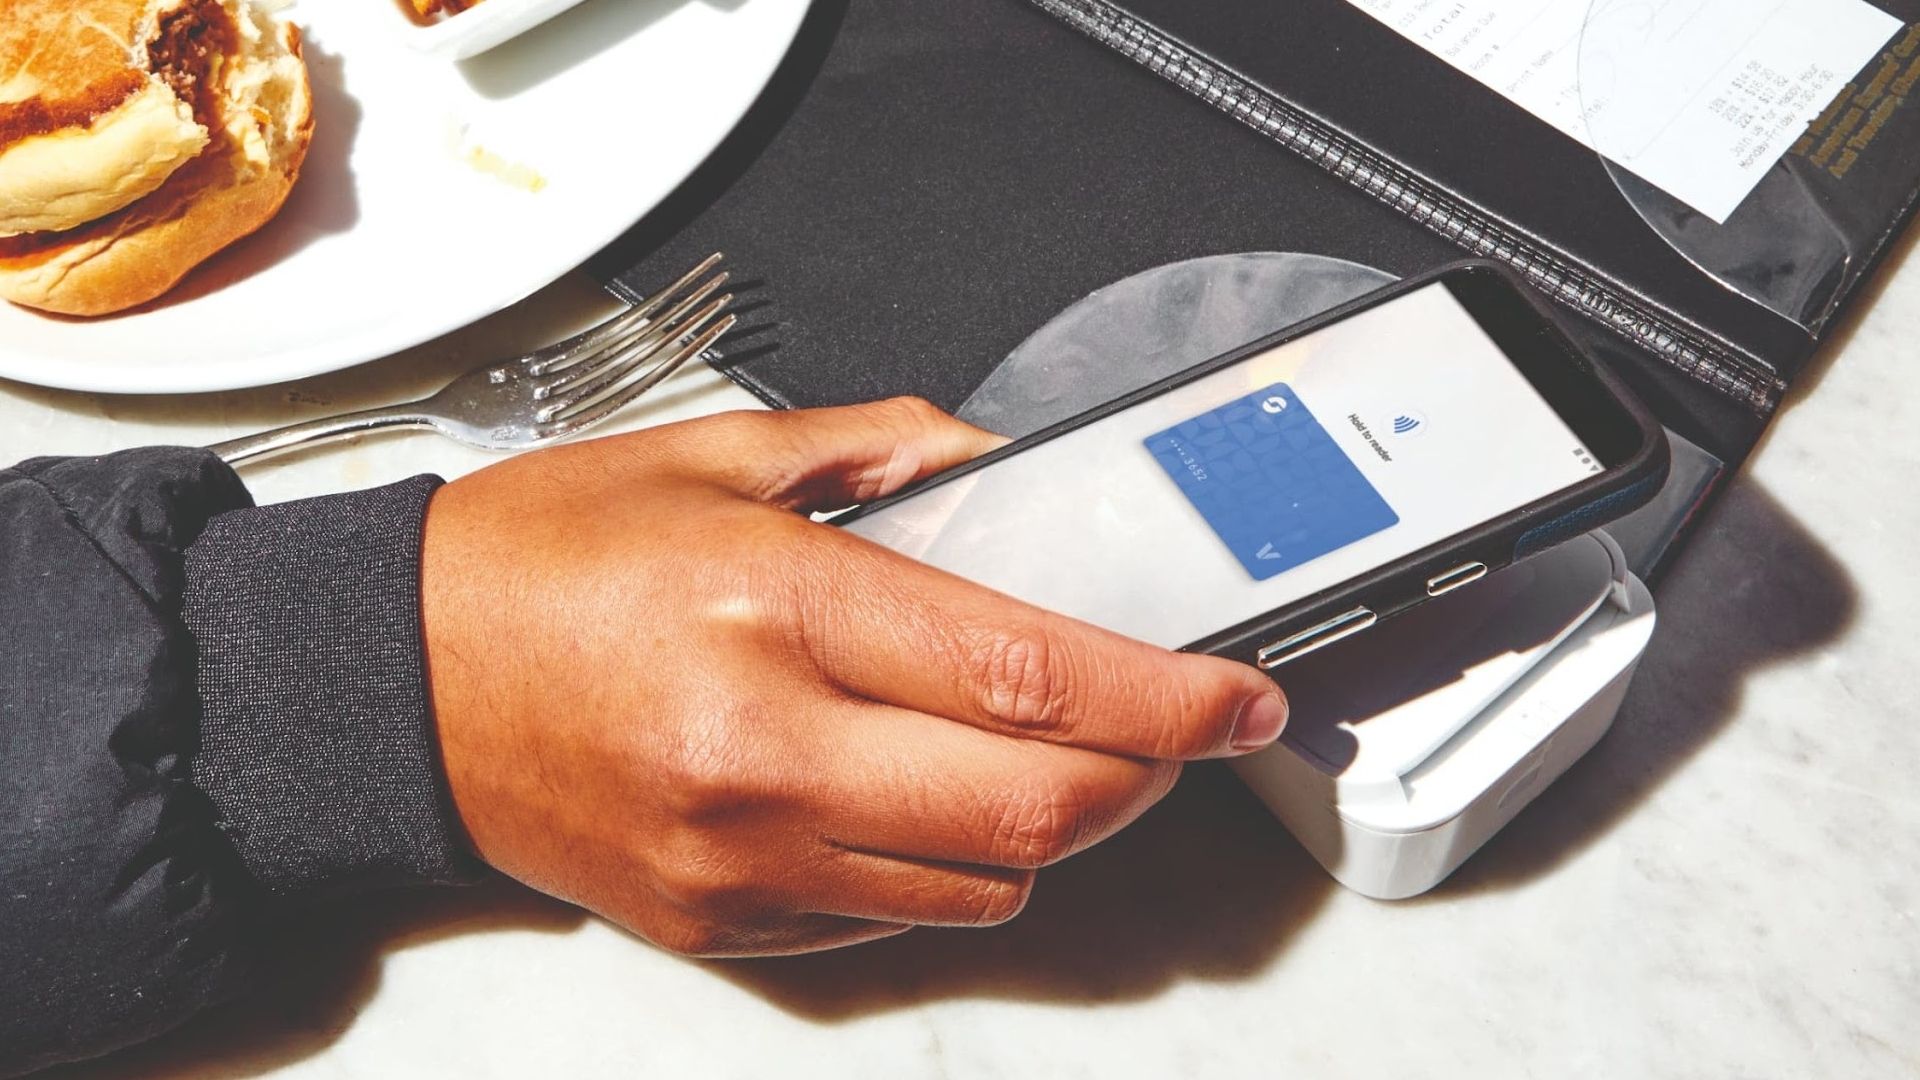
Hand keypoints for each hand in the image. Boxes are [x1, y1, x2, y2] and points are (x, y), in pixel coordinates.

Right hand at [422, 398, 1288, 956]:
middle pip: (1034, 809)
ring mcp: (740, 858)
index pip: (1028, 675)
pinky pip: (891, 923)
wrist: (391, 685)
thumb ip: (878, 452)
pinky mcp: (719, 925)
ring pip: (981, 883)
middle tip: (1170, 729)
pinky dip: (943, 867)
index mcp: (772, 610)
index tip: (1236, 694)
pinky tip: (912, 797)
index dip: (1166, 695)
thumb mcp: (707, 455)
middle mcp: (762, 751)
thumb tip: (996, 467)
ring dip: (1048, 824)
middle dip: (1144, 775)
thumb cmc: (533, 566)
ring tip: (1028, 750)